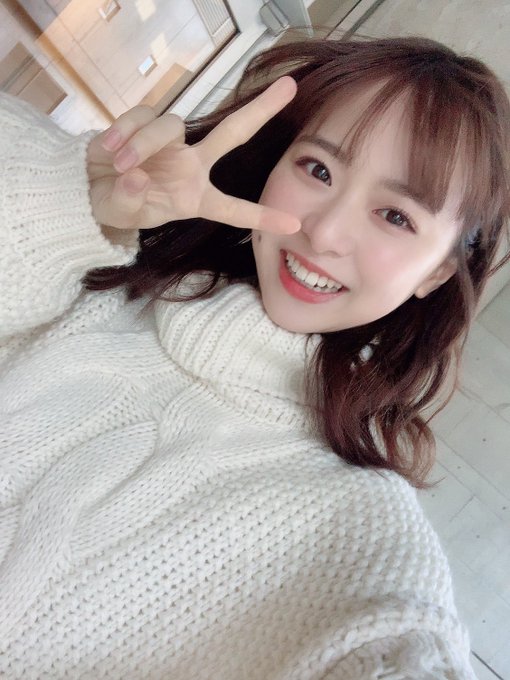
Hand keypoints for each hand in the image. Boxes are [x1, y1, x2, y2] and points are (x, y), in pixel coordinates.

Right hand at [86, 76, 300, 233]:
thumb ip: (130, 200)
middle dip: (260, 110)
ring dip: (142, 144)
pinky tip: (109, 151)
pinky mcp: (145, 122)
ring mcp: (171, 142)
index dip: (262, 217)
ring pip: (171, 125)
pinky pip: (142, 117)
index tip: (294, 224)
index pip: (233, 208)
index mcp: (196, 198)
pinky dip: (124, 132)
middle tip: (289, 87)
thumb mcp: (123, 214)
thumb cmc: (115, 205)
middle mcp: (192, 166)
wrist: (88, 186)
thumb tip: (136, 175)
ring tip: (118, 166)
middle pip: (232, 133)